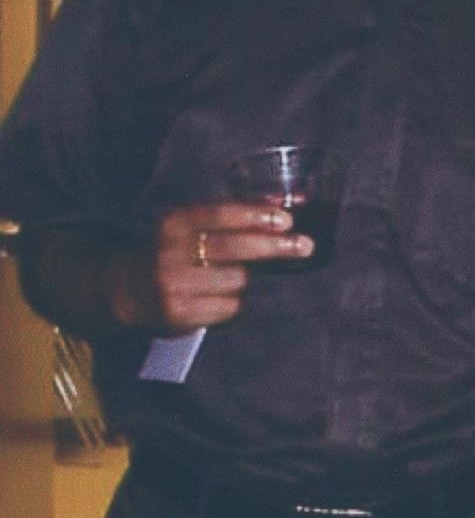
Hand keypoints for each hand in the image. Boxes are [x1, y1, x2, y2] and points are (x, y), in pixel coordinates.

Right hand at [109, 201, 313, 332]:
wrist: (126, 288)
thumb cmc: (175, 249)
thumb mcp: (194, 224)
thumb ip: (238, 213)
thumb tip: (290, 203)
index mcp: (175, 222)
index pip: (220, 213)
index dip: (255, 215)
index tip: (287, 218)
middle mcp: (171, 252)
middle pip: (234, 248)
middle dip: (275, 246)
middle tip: (305, 245)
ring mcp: (174, 285)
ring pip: (238, 280)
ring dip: (245, 278)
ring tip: (228, 275)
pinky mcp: (180, 315)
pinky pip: (230, 308)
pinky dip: (233, 302)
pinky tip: (217, 296)